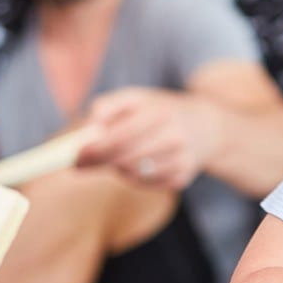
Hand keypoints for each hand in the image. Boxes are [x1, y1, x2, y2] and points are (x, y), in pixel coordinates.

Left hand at [77, 87, 219, 189]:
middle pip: (126, 159)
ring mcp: (181, 161)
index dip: (95, 150)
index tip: (76, 157)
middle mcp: (174, 138)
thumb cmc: (160, 110)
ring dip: (118, 168)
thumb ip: (107, 107)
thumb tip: (87, 129)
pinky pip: (146, 184)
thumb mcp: (136, 98)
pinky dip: (135, 176)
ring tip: (120, 155)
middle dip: (98, 162)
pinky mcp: (183, 178)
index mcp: (160, 113)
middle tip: (79, 164)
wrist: (206, 126)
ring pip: (134, 175)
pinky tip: (140, 163)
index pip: (121, 137)